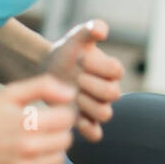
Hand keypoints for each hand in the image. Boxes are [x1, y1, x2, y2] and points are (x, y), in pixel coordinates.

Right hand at [0, 73, 76, 163]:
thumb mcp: (10, 93)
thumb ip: (44, 87)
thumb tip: (71, 94)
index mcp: (29, 124)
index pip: (68, 119)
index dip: (61, 113)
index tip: (49, 113)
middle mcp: (28, 150)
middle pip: (66, 140)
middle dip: (56, 132)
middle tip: (39, 128)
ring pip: (57, 161)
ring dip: (49, 151)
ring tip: (31, 144)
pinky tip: (23, 160)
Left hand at [43, 19, 123, 141]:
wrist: (48, 70)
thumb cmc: (67, 53)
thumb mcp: (76, 38)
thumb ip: (90, 29)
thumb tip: (102, 30)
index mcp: (111, 70)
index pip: (116, 70)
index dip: (98, 65)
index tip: (80, 58)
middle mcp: (109, 90)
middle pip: (113, 94)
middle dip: (92, 86)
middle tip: (76, 78)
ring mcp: (97, 107)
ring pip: (105, 115)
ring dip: (88, 105)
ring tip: (73, 96)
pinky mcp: (85, 122)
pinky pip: (96, 134)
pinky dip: (88, 129)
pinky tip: (73, 117)